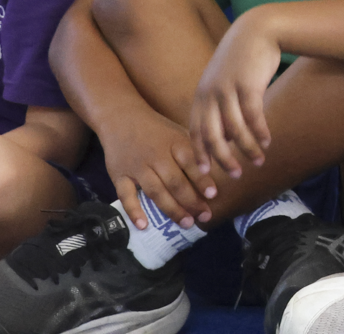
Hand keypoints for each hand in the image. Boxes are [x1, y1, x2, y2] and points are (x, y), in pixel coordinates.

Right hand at [103, 105, 214, 229]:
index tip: (213, 195)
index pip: (191, 163)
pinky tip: (144, 225)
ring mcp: (137, 167)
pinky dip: (134, 211)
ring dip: (171, 209)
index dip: (202, 179)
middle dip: (191, 201)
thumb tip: (223, 162)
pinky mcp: (119, 176)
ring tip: (186, 223)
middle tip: (205, 217)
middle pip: (175, 182)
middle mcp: (157, 156)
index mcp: (175, 143)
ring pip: (155, 191)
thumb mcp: (179, 132)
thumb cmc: (158, 130)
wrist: (122, 118)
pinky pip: (126, 195)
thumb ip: (196, 149)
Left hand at [187, 8, 283, 179]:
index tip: (208, 174)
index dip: (200, 154)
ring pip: (234, 130)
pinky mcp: (248, 85)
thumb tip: (224, 138)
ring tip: (258, 161)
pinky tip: (268, 141)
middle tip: (234, 176)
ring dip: (247, 149)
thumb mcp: (224, 82)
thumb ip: (220, 108)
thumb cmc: (242, 59)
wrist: (258, 30)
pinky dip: (260, 132)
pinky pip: (253, 117)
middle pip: (211, 137)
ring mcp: (228, 90)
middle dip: (222, 160)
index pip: (195, 133)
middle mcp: (210, 95)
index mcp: (201, 96)